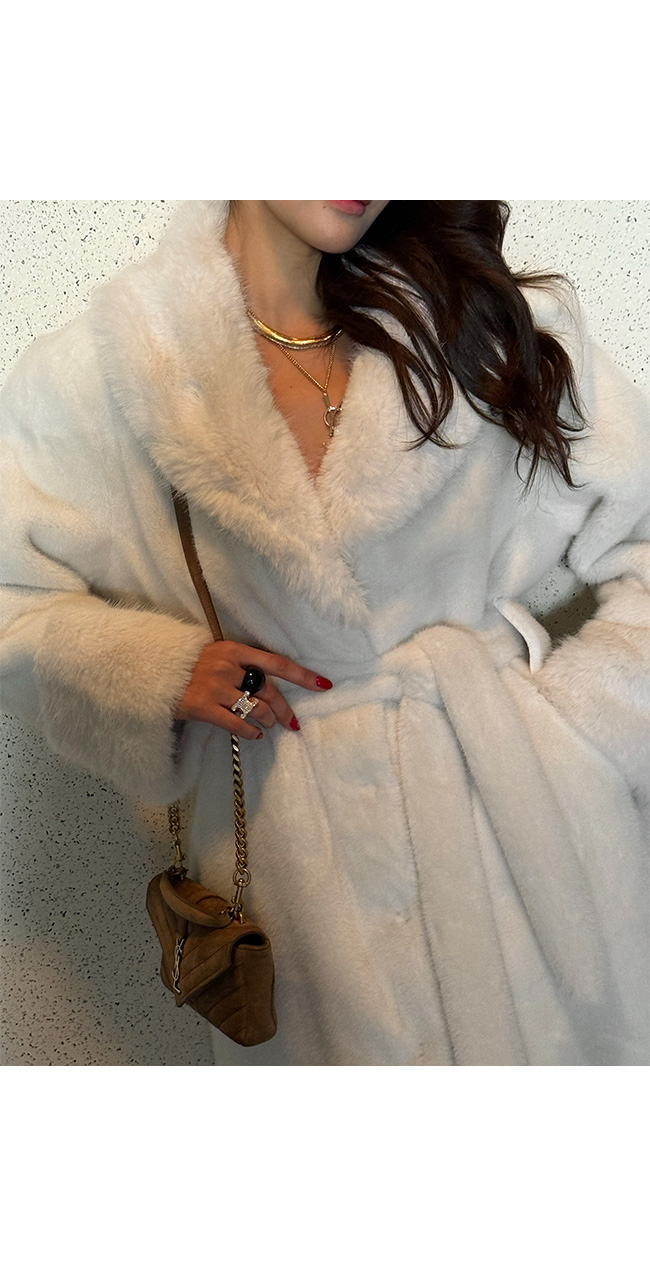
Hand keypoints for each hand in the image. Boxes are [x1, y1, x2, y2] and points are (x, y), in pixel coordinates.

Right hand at [174, 640, 332, 739]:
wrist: (152, 672)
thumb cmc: (188, 665)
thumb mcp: (215, 655)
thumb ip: (240, 665)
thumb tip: (269, 685)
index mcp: (233, 650)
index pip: (276, 663)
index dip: (302, 675)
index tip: (324, 685)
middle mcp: (226, 666)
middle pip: (267, 690)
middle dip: (283, 708)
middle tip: (292, 722)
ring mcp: (213, 686)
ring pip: (254, 708)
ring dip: (267, 720)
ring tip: (268, 725)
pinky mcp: (202, 707)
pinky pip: (236, 723)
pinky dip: (250, 732)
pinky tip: (255, 735)